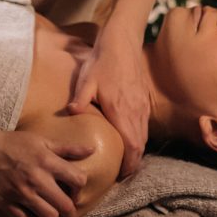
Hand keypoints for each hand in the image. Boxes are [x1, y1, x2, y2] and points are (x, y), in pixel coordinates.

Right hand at [0, 128, 92, 216]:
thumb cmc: (12, 142)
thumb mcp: (41, 140)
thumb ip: (67, 148)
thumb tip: (91, 150)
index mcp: (47, 161)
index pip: (78, 180)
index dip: (80, 184)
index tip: (74, 184)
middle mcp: (36, 180)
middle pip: (66, 205)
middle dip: (70, 205)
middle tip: (65, 201)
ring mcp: (21, 194)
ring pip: (49, 216)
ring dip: (52, 212)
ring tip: (49, 205)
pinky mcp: (6, 204)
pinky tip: (31, 208)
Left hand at [68, 23, 148, 177]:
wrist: (123, 41)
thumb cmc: (103, 60)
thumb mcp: (87, 79)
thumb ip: (80, 98)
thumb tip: (71, 113)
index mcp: (122, 111)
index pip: (131, 147)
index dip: (128, 165)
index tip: (120, 176)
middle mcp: (136, 112)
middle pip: (140, 146)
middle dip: (133, 163)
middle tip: (120, 174)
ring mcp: (142, 105)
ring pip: (144, 136)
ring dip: (136, 150)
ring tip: (124, 160)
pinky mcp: (143, 98)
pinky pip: (144, 124)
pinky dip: (139, 136)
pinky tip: (128, 137)